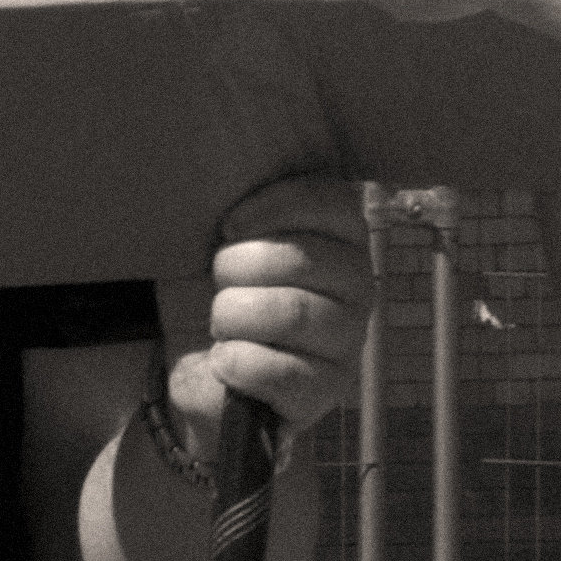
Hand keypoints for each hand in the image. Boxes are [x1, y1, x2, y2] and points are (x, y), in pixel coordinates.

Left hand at [153, 175, 373, 457]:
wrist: (202, 376)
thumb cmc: (217, 297)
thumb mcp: (221, 245)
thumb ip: (239, 211)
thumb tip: (218, 168)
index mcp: (340, 241)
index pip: (333, 203)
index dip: (276, 208)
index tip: (227, 227)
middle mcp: (357, 288)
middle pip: (303, 260)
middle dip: (237, 268)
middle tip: (217, 283)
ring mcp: (347, 343)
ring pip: (292, 313)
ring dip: (232, 315)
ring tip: (220, 324)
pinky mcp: (325, 392)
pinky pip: (280, 370)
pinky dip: (236, 362)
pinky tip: (225, 360)